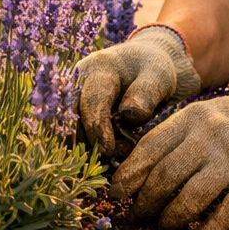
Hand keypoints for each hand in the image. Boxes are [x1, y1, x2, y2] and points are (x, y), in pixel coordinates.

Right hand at [76, 26, 201, 155]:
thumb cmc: (153, 71)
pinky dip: (88, 152)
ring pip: (69, 132)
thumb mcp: (158, 75)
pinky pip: (74, 138)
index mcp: (98, 69)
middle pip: (71, 119)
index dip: (98, 127)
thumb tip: (130, 114)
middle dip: (87, 143)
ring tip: (112, 160)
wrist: (143, 68)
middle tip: (108, 162)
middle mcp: (77, 84)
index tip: (108, 151)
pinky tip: (104, 161)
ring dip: (86, 149)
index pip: (92, 100)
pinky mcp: (75, 116)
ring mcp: (73, 100)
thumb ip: (147, 92)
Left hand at [111, 73, 228, 229]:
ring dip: (171, 218)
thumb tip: (134, 172)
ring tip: (162, 226)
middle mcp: (210, 136)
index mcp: (192, 118)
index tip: (116, 193)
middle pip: (166, 176)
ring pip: (191, 198)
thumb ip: (174, 137)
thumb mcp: (203, 116)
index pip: (151, 147)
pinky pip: (226, 214)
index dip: (130, 173)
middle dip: (146, 202)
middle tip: (136, 216)